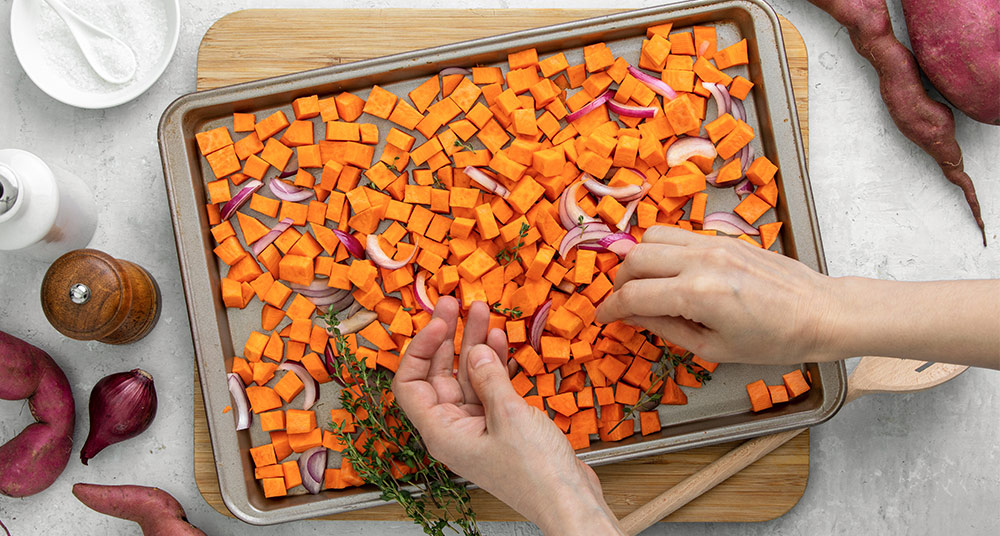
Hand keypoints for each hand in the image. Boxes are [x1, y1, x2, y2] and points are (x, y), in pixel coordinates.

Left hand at [393, 297, 621, 534]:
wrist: (569, 500)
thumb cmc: (536, 474)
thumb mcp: (508, 415)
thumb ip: (488, 378)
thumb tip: (474, 351)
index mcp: (441, 432)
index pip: (410, 384)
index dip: (420, 349)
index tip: (440, 323)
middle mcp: (453, 429)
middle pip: (439, 374)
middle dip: (449, 337)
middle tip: (456, 304)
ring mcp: (477, 427)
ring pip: (468, 376)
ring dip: (475, 344)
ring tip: (483, 312)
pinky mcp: (501, 426)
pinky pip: (489, 387)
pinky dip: (494, 363)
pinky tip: (499, 341)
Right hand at [595, 226, 840, 364]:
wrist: (820, 312)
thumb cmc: (774, 340)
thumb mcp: (713, 348)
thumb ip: (666, 328)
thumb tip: (632, 316)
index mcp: (698, 295)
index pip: (634, 296)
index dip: (610, 309)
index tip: (602, 318)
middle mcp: (702, 261)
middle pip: (635, 258)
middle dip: (619, 282)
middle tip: (622, 304)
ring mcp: (713, 244)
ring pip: (652, 236)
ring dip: (638, 260)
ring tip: (643, 284)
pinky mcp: (724, 238)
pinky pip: (677, 234)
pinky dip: (662, 250)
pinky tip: (669, 272)